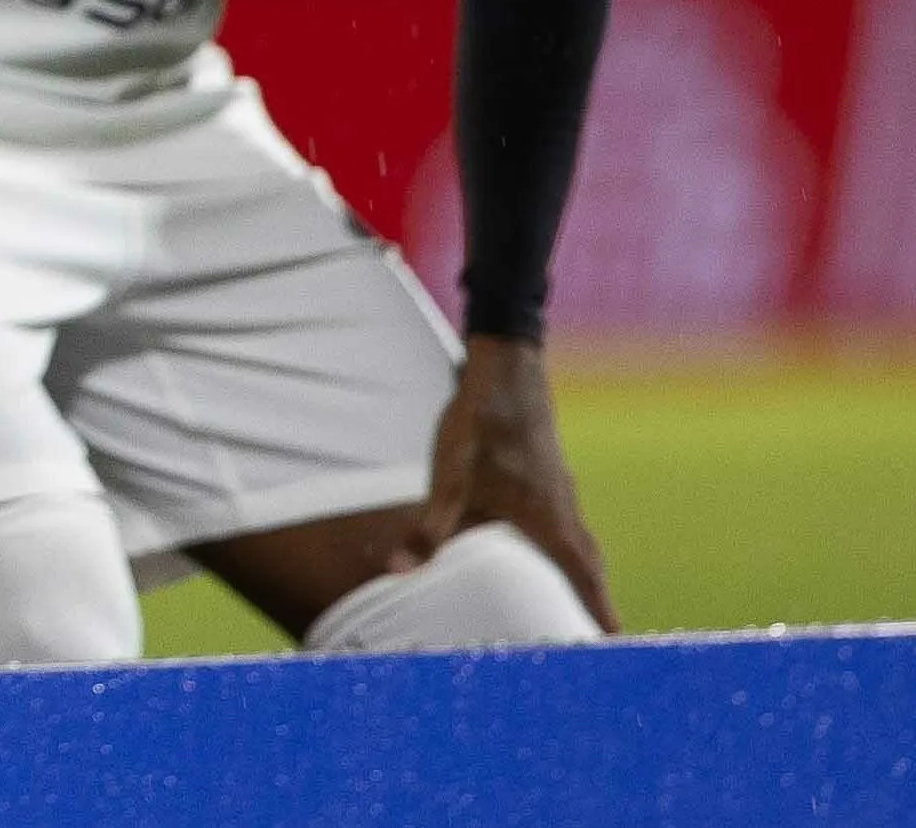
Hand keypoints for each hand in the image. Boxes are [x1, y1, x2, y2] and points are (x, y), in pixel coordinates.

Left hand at [410, 334, 613, 627]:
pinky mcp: (549, 478)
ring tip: (585, 607)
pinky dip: (570, 552)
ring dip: (585, 580)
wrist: (506, 368)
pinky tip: (551, 550)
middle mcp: (565, 513)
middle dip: (597, 608)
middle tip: (609, 645)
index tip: (621, 653)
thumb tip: (398, 572)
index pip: (583, 584)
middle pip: (590, 572)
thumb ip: (428, 530)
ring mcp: (561, 494)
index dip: (600, 620)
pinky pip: (569, 528)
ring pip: (582, 549)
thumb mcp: (448, 479)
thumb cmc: (481, 424)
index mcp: (550, 524)